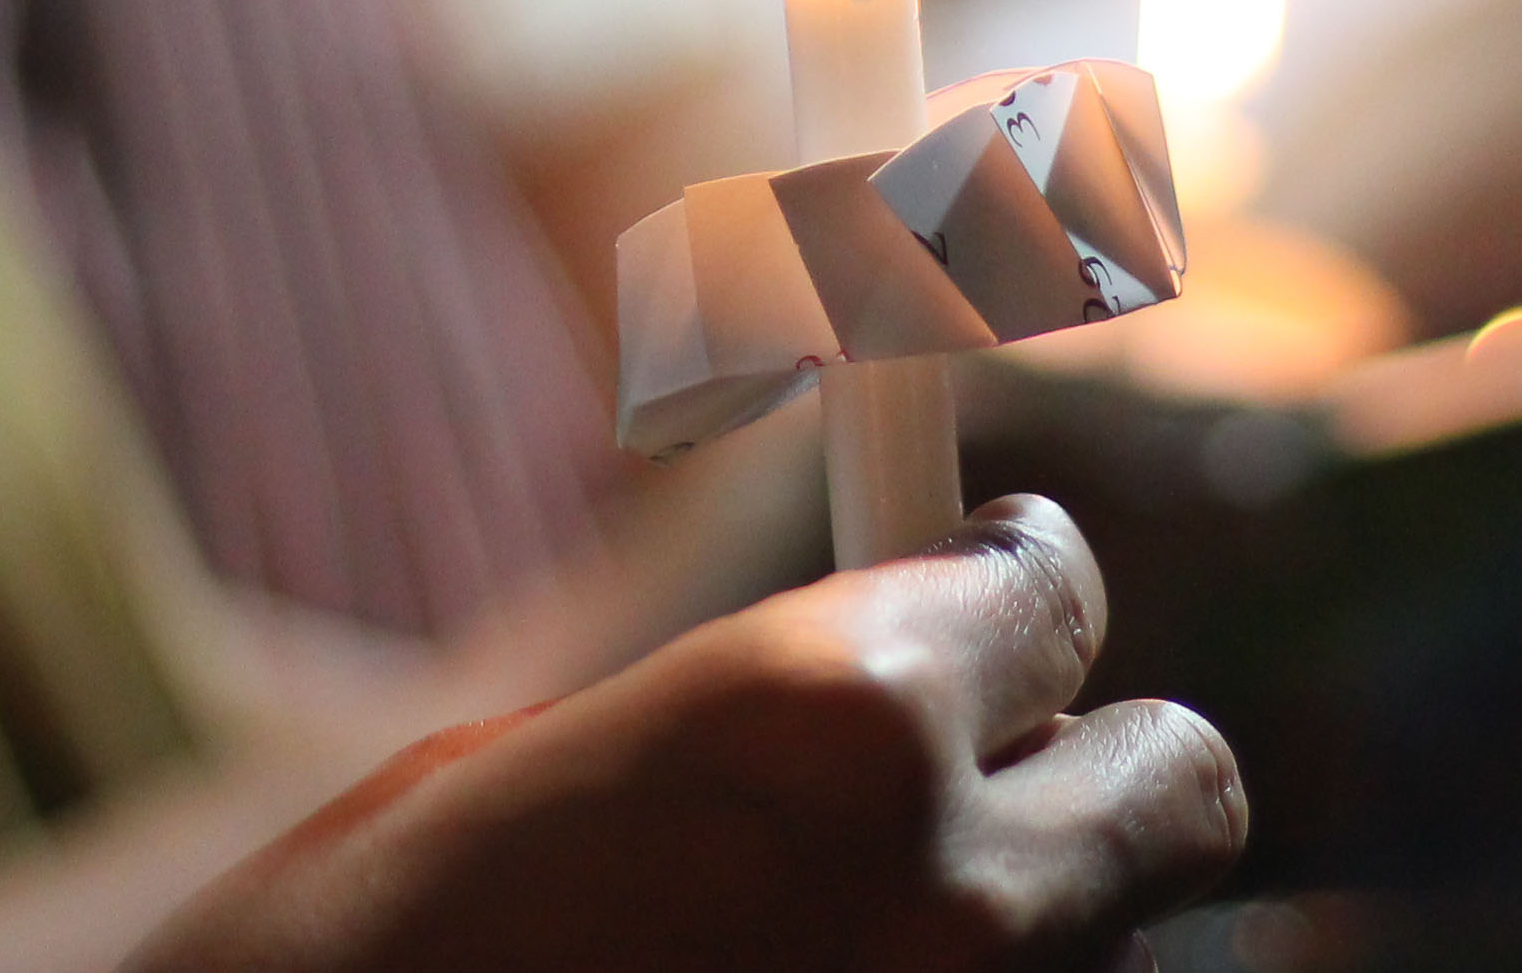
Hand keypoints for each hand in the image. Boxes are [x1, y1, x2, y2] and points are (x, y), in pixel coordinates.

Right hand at [127, 498, 1241, 972]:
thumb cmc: (343, 965)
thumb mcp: (526, 782)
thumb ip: (745, 724)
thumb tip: (883, 695)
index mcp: (833, 719)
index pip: (1053, 586)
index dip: (1003, 587)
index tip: (974, 592)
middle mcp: (951, 893)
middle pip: (1178, 788)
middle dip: (1084, 766)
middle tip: (961, 781)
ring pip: (1096, 953)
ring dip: (1004, 935)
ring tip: (820, 954)